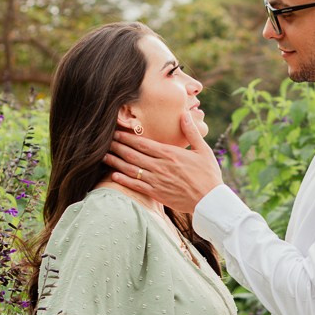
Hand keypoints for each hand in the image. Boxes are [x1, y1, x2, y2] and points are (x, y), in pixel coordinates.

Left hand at [105, 111, 221, 213]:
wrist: (210, 201)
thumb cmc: (209, 175)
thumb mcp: (203, 150)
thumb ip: (191, 132)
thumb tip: (184, 113)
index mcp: (170, 154)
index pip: (143, 143)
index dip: (127, 137)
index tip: (116, 131)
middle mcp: (160, 166)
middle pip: (133, 154)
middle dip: (117, 146)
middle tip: (105, 141)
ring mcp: (157, 181)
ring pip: (131, 169)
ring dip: (116, 162)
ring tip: (104, 156)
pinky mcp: (157, 194)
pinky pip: (136, 186)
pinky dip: (124, 180)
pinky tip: (114, 175)